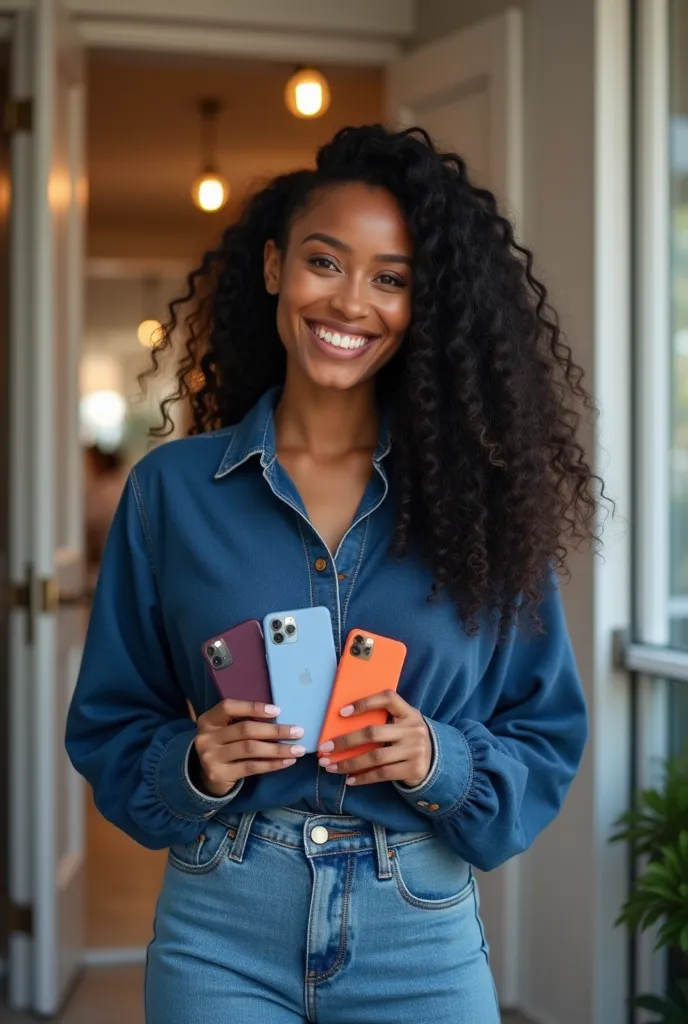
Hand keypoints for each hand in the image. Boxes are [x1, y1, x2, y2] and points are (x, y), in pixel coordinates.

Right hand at [193, 699, 304, 797]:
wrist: (206, 775)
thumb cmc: (224, 745)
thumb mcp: (226, 729)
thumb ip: (243, 721)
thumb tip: (280, 717)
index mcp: (209, 719)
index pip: (229, 707)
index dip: (253, 707)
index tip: (278, 710)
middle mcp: (206, 737)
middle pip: (245, 729)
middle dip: (275, 730)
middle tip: (298, 731)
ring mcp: (211, 757)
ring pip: (250, 749)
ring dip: (278, 749)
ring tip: (297, 749)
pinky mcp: (220, 774)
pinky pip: (251, 767)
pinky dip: (272, 764)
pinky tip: (287, 762)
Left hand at [317, 690, 431, 787]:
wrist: (437, 760)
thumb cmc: (408, 737)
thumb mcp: (403, 723)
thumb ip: (383, 719)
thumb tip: (342, 723)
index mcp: (409, 712)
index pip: (388, 699)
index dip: (365, 703)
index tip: (341, 712)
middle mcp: (413, 729)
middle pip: (373, 733)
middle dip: (345, 741)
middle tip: (324, 748)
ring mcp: (414, 750)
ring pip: (375, 757)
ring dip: (349, 763)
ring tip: (330, 767)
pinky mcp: (413, 769)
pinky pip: (382, 774)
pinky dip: (363, 778)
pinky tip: (349, 780)